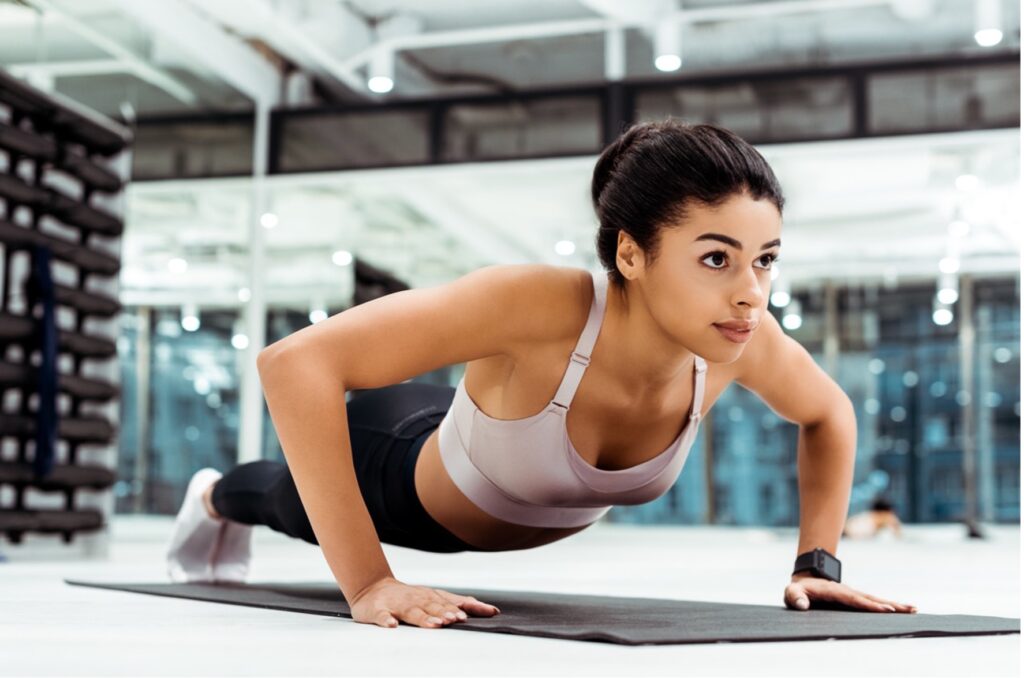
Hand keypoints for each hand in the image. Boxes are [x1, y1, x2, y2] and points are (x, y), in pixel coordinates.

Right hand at [348, 576, 500, 628]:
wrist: (372, 589)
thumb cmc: (409, 597)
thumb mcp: (434, 598)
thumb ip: (459, 603)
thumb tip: (490, 609)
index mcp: (430, 596)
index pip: (453, 601)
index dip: (468, 606)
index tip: (484, 612)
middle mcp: (417, 598)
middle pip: (434, 606)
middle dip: (446, 612)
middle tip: (457, 619)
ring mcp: (397, 604)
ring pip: (412, 611)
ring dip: (423, 618)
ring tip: (434, 625)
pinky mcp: (379, 611)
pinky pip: (382, 616)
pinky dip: (386, 620)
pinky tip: (392, 626)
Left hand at [785, 573, 917, 612]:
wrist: (805, 580)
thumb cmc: (798, 590)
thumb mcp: (792, 593)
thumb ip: (795, 598)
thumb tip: (803, 606)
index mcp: (834, 592)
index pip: (854, 599)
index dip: (869, 604)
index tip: (885, 609)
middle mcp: (848, 591)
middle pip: (871, 598)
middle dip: (889, 604)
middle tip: (907, 609)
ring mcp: (853, 594)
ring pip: (876, 599)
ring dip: (894, 604)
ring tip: (914, 609)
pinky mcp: (856, 598)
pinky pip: (874, 602)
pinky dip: (889, 605)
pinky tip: (903, 609)